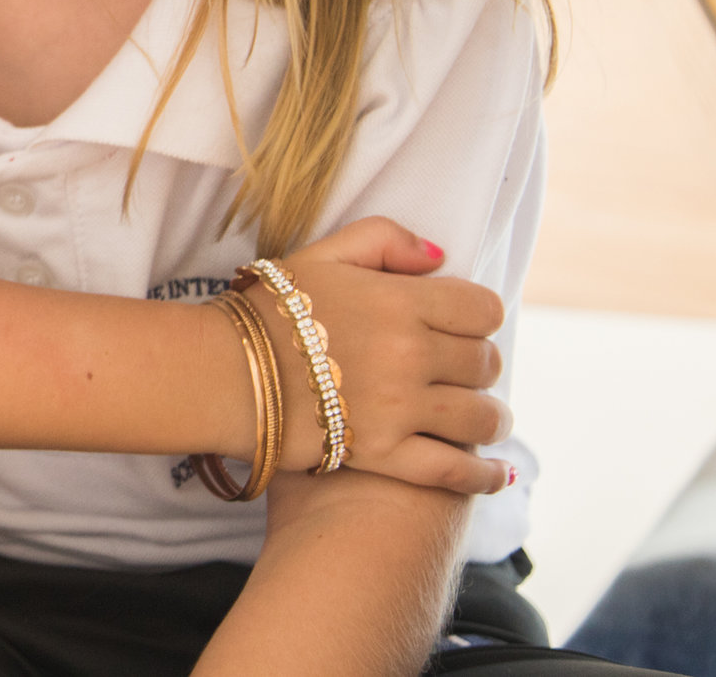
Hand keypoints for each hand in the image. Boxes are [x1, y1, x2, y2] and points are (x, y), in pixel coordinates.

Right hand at [252, 217, 509, 495]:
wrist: (220, 372)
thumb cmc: (265, 311)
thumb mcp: (320, 255)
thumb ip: (383, 239)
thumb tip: (439, 257)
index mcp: (399, 302)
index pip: (481, 309)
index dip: (477, 316)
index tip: (460, 324)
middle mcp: (409, 354)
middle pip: (484, 362)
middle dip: (478, 364)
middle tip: (459, 369)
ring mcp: (400, 408)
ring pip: (481, 417)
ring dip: (489, 417)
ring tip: (479, 416)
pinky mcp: (384, 455)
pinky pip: (455, 470)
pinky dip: (483, 475)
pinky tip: (496, 473)